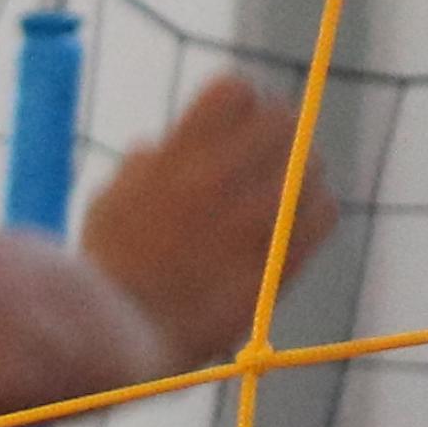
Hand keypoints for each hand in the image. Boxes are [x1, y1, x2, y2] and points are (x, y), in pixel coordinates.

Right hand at [76, 70, 336, 373]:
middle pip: (283, 122)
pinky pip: (325, 212)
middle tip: (267, 158)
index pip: (237, 90)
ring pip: (312, 164)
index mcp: (177, 156)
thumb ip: (143, 166)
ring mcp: (251, 220)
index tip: (237, 122)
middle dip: (278, 135)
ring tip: (281, 194)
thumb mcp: (110, 201)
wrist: (114, 337)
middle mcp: (218, 179)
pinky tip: (293, 226)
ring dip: (300, 174)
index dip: (242, 103)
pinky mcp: (276, 259)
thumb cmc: (102, 272)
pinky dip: (314, 212)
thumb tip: (158, 145)